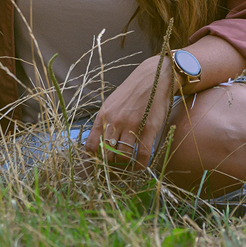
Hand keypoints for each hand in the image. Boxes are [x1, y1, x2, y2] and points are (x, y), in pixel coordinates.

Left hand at [82, 55, 178, 169]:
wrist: (154, 77)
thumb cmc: (132, 92)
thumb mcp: (112, 103)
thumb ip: (104, 122)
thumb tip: (97, 143)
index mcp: (103, 115)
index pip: (91, 144)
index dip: (93, 159)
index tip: (97, 165)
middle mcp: (115, 121)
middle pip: (106, 153)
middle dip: (108, 165)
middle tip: (113, 169)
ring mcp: (132, 125)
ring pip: (123, 156)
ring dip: (124, 166)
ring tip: (125, 168)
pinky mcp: (149, 129)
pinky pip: (142, 154)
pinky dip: (139, 165)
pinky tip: (138, 167)